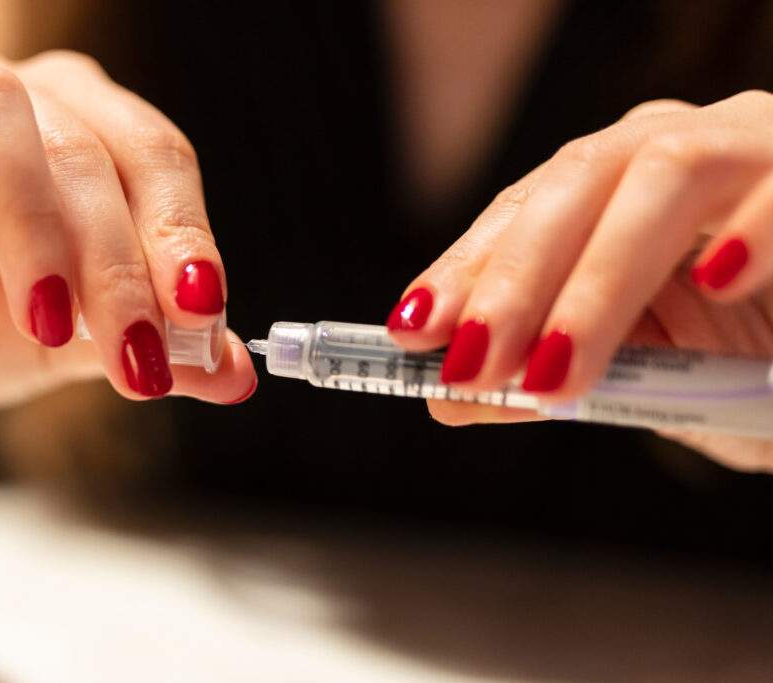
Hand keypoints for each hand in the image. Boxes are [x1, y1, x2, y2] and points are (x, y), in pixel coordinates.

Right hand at [0, 1, 255, 516]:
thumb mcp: (79, 348)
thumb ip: (154, 348)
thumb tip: (236, 373)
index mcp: (92, 138)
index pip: (156, 161)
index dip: (186, 235)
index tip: (205, 319)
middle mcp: (20, 101)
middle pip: (87, 145)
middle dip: (118, 258)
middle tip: (134, 354)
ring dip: (29, 216)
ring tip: (46, 321)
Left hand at [385, 94, 772, 472]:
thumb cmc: (747, 352)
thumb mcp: (641, 373)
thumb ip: (554, 371)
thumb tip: (451, 398)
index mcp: (613, 185)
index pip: (522, 211)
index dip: (466, 268)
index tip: (413, 330)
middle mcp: (670, 149)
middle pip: (575, 184)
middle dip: (514, 280)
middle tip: (473, 365)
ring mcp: (749, 146)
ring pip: (663, 176)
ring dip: (600, 279)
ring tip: (554, 370)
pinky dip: (754, 230)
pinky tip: (720, 282)